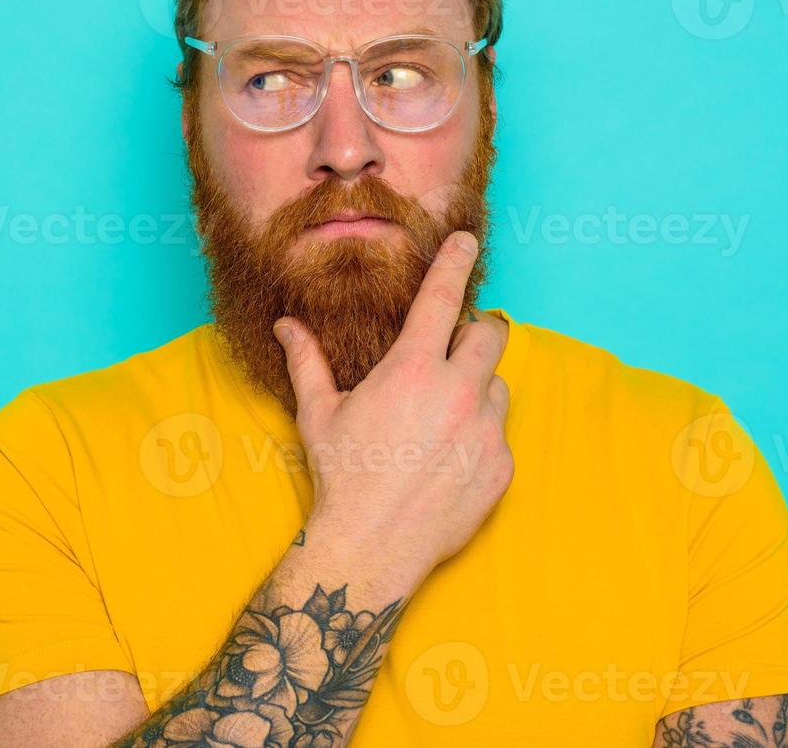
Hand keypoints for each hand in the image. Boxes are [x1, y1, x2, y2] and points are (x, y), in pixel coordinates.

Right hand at [273, 230, 513, 578]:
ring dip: (477, 389)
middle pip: (489, 336)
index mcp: (411, 370)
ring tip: (442, 417)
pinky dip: (480, 436)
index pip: (443, 299)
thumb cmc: (342, 476)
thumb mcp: (319, 414)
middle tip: (451, 351)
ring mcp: (485, 431)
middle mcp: (457, 393)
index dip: (456, 263)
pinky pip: (500, 433)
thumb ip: (307, 361)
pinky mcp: (502, 466)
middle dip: (474, 334)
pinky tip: (448, 458)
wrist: (373, 546)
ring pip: (498, 385)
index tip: (468, 242)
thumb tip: (286, 325)